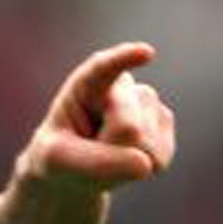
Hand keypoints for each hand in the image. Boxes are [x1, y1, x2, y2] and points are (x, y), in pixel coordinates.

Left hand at [20, 42, 176, 193]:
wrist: (74, 170)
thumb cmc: (60, 157)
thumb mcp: (57, 160)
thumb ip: (94, 161)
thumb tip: (146, 165)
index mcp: (87, 84)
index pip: (104, 69)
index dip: (124, 59)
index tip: (144, 53)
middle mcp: (124, 88)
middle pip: (127, 128)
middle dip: (107, 149)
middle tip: (88, 150)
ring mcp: (150, 107)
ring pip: (144, 146)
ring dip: (120, 161)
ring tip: (104, 152)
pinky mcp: (165, 130)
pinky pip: (157, 160)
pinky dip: (137, 170)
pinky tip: (125, 159)